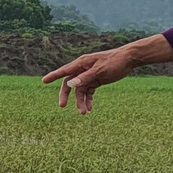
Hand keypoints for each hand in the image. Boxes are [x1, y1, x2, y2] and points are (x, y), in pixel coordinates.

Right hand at [42, 34, 172, 112]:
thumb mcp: (100, 70)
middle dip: (66, 95)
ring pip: (80, 91)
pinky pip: (89, 92)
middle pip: (70, 83)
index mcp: (82, 63)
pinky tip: (90, 109)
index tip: (44, 81)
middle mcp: (83, 69)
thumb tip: (70, 84)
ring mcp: (89, 76)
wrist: (129, 59)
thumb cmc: (114, 61)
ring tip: (84, 113)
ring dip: (80, 101)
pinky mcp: (96, 81)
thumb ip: (85, 77)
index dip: (53, 76)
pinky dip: (88, 100)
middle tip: (62, 106)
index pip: (64, 70)